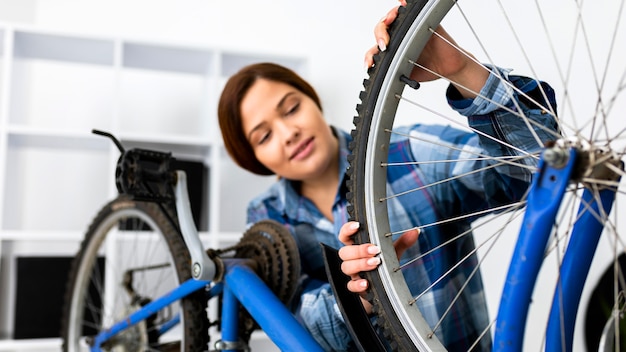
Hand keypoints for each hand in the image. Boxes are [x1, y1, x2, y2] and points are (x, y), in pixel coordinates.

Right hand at [337, 221, 418, 312]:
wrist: (383, 290)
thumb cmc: (384, 267)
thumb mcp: (392, 253)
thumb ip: (402, 242)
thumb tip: (416, 231)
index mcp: (358, 247)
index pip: (345, 236)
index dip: (347, 230)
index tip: (357, 225)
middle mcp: (352, 260)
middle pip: (344, 252)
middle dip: (358, 250)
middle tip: (375, 249)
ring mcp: (353, 274)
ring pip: (346, 267)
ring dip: (360, 264)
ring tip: (375, 263)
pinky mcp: (356, 288)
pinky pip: (350, 286)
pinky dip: (357, 284)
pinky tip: (366, 283)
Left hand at [365, 2, 487, 97]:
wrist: (448, 68)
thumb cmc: (428, 70)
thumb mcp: (406, 76)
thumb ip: (393, 74)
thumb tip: (382, 78)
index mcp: (392, 50)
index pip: (375, 49)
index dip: (370, 56)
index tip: (369, 64)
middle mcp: (399, 37)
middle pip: (381, 30)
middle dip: (379, 36)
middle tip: (384, 45)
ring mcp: (410, 28)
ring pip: (393, 18)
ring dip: (388, 19)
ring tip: (389, 23)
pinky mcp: (422, 20)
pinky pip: (412, 9)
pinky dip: (403, 4)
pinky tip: (401, 4)